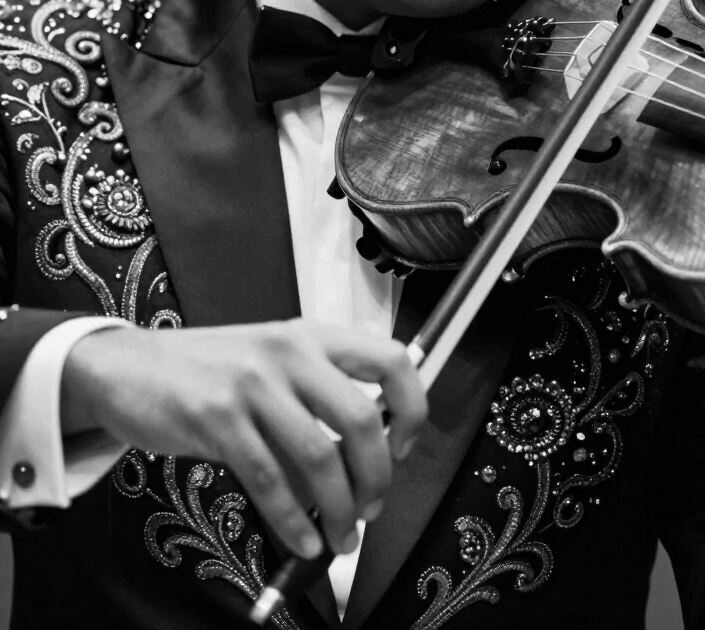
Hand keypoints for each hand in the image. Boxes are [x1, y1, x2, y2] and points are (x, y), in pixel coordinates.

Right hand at [60, 319, 427, 561]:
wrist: (125, 366)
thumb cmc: (206, 368)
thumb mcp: (270, 365)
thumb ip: (314, 400)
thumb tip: (359, 461)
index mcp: (311, 336)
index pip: (390, 359)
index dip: (411, 407)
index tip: (404, 446)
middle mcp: (288, 353)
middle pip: (362, 417)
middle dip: (377, 475)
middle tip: (373, 507)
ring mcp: (252, 383)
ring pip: (318, 455)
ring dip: (338, 508)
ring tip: (340, 536)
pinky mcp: (216, 418)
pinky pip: (269, 479)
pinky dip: (294, 519)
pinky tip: (302, 538)